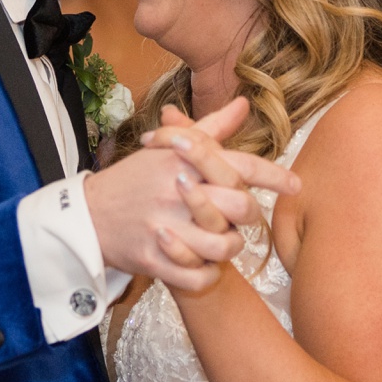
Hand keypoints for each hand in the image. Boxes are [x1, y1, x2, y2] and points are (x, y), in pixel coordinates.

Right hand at [86, 98, 299, 292]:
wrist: (86, 216)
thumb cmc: (133, 180)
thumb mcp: (167, 149)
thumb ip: (210, 130)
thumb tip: (244, 105)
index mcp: (182, 162)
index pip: (238, 165)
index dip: (273, 176)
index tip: (295, 185)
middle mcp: (176, 192)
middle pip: (240, 207)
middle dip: (248, 215)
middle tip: (242, 217)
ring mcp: (164, 228)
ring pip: (225, 246)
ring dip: (230, 246)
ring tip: (222, 241)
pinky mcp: (153, 259)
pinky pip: (199, 276)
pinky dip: (208, 274)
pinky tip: (205, 264)